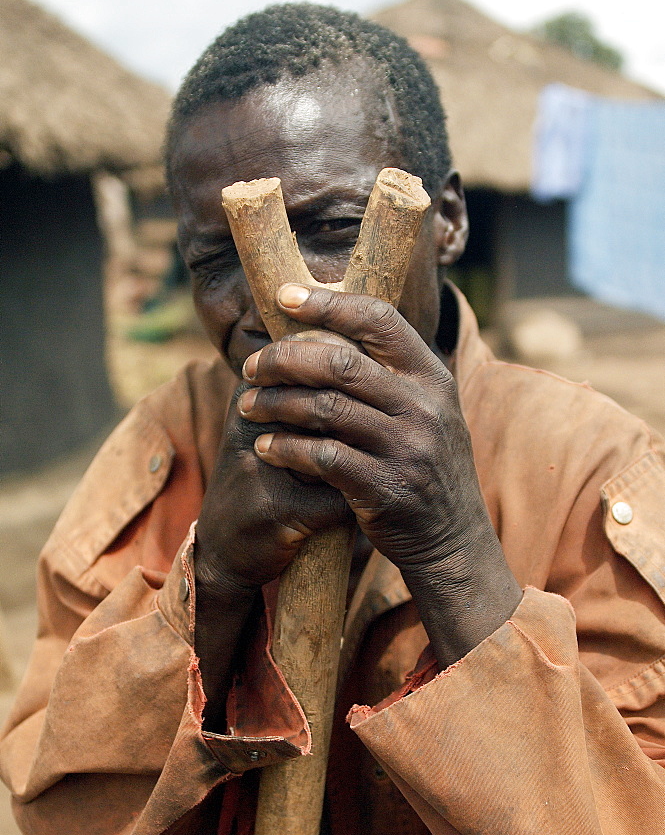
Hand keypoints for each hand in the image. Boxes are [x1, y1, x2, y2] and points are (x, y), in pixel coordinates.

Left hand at [238, 283, 521, 665]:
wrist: (452, 538)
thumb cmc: (425, 466)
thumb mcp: (428, 411)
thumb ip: (391, 374)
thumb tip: (332, 325)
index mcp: (432, 377)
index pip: (378, 320)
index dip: (329, 302)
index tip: (285, 296)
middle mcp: (424, 406)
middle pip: (340, 362)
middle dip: (285, 359)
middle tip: (252, 365)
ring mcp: (406, 447)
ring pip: (324, 408)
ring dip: (276, 404)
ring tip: (249, 405)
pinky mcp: (384, 487)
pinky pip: (321, 457)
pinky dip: (285, 448)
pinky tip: (265, 446)